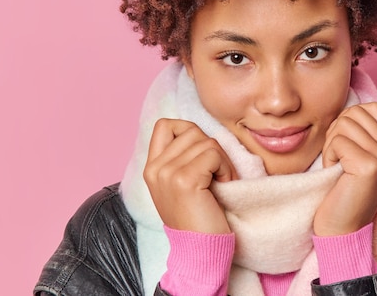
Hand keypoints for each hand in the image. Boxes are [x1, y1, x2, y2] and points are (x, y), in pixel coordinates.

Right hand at [143, 118, 237, 233]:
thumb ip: (179, 159)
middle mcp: (155, 168)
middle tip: (218, 173)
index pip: (165, 125)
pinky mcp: (184, 180)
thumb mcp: (179, 185)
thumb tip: (198, 131)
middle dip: (212, 147)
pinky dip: (225, 168)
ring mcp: (167, 173)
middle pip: (191, 130)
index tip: (202, 154)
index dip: (188, 130)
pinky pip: (213, 154)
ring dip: (222, 160)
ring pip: (205, 141)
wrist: (198, 251)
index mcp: (151, 168)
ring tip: (220, 181)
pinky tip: (222, 185)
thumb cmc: (197, 218)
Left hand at [313, 102, 376, 235]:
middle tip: (336, 156)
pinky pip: (338, 141)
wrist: (342, 231)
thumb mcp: (356, 159)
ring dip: (331, 144)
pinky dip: (328, 155)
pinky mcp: (370, 167)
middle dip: (336, 130)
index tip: (342, 145)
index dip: (348, 120)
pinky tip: (334, 173)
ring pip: (344, 124)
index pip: (369, 108)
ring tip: (336, 165)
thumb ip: (359, 135)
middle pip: (355, 112)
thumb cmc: (342, 194)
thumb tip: (347, 108)